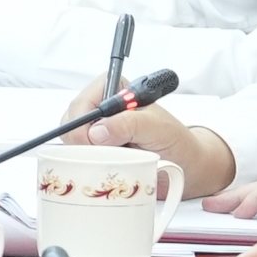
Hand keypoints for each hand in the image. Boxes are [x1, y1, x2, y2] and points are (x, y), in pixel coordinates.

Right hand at [79, 106, 233, 191]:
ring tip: (113, 159)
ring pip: (70, 140)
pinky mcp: (95, 150)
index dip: (82, 122)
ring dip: (86, 154)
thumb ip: (131, 124)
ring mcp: (97, 129)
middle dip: (82, 141)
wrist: (186, 167)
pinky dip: (87, 164)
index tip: (91, 141)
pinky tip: (105, 166)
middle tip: (105, 154)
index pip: (83, 100)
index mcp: (115, 90)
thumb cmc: (177, 143)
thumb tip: (98, 131)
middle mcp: (102, 107)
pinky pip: (77, 156)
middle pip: (71, 121)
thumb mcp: (159, 129)